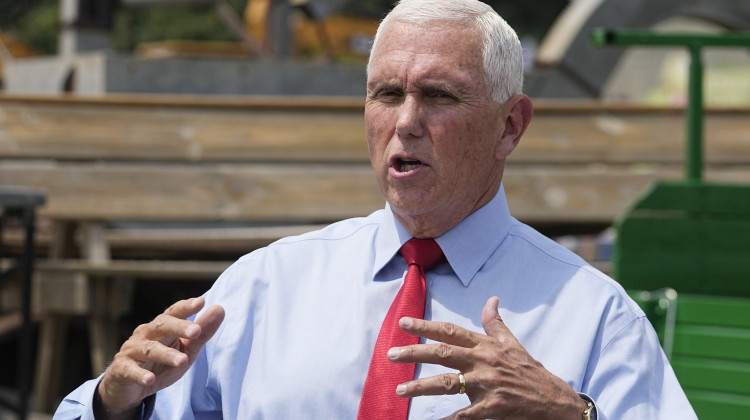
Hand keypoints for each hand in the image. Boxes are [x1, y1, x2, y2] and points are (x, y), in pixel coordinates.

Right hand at [95, 297, 224, 418]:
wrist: (129, 387)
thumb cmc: (161, 364)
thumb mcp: (186, 350)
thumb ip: (201, 332)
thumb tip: (220, 309)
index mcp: (162, 327)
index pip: (174, 312)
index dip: (186, 306)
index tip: (201, 302)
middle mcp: (145, 334)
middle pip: (161, 326)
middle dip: (178, 327)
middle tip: (196, 331)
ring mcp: (131, 351)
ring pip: (149, 349)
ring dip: (166, 354)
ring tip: (182, 361)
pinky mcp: (121, 369)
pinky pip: (129, 370)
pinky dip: (139, 374)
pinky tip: (150, 379)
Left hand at [388, 296, 586, 419]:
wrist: (554, 400)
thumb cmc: (529, 370)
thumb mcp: (512, 343)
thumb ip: (495, 323)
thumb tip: (491, 299)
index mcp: (485, 345)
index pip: (450, 331)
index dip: (426, 326)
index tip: (403, 323)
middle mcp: (484, 361)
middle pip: (443, 354)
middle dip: (415, 353)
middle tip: (391, 354)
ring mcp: (488, 384)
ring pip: (448, 384)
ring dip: (422, 387)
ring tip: (400, 390)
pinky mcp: (492, 407)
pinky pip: (464, 414)